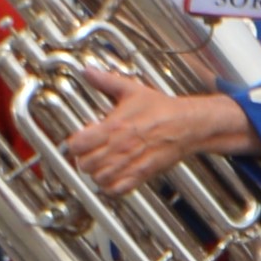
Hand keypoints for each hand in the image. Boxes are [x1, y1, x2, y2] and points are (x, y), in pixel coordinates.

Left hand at [71, 80, 251, 198]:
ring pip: (99, 179)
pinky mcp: (142, 173)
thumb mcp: (131, 90)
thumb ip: (106, 81)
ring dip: (96, 174)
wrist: (187, 124)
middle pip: (86, 164)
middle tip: (87, 155)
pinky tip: (112, 179)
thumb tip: (89, 71)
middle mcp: (120, 146)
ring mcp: (130, 162)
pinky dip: (111, 188)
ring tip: (99, 167)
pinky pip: (119, 189)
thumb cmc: (162, 109)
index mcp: (114, 126)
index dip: (73, 144)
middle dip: (83, 160)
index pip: (78, 144)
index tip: (76, 142)